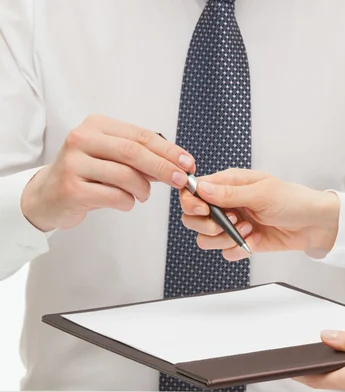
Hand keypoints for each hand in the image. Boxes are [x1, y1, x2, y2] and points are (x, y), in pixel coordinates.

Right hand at [21, 115, 194, 231]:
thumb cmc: (86, 176)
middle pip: (134, 152)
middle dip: (164, 167)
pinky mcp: (71, 188)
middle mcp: (82, 139)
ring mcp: (74, 163)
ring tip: (143, 196)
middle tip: (182, 181)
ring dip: (143, 189)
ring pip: (125, 175)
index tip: (188, 163)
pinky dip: (127, 202)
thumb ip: (140, 159)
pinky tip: (125, 203)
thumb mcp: (111, 160)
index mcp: (96, 126)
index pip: (140, 135)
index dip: (168, 150)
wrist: (47, 196)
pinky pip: (113, 196)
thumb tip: (178, 165)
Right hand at [180, 168, 338, 259]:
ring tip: (247, 230)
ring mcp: (231, 224)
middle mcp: (225, 204)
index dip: (191, 202)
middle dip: (207, 225)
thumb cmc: (292, 201)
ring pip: (206, 238)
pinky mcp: (240, 242)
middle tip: (229, 222)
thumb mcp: (261, 193)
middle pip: (193, 218)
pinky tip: (254, 240)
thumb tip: (201, 188)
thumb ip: (229, 193)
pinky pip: (225, 252)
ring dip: (224, 238)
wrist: (313, 225)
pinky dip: (237, 249)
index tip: (204, 210)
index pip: (193, 191)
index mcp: (228, 184)